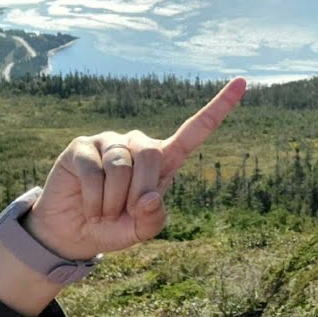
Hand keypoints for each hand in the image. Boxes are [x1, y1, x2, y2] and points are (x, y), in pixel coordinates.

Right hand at [23, 78, 246, 260]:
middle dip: (140, 191)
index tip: (242, 83)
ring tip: (104, 211)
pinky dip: (94, 198)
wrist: (75, 233)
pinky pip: (94, 171)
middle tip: (126, 212)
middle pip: (152, 155)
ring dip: (114, 200)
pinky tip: (89, 205)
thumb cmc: (115, 226)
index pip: (194, 131)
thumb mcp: (142, 230)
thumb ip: (154, 218)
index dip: (219, 108)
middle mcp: (138, 144)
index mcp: (164, 160)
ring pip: (121, 166)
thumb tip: (150, 197)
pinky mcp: (82, 146)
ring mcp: (110, 142)